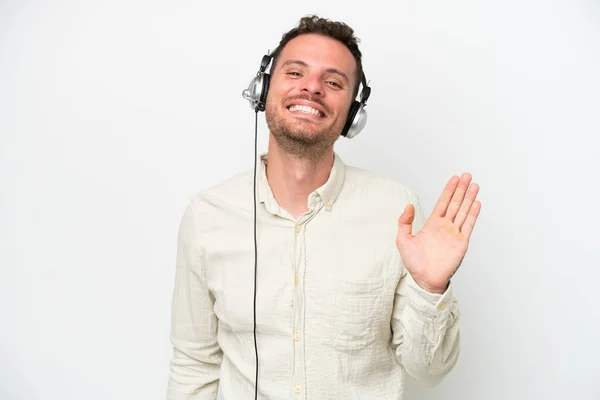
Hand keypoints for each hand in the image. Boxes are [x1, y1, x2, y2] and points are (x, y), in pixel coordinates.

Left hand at [396, 173, 480, 293]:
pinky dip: (473, 214)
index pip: (443, 203)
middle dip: (461, 189)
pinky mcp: (461, 243)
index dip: (448, 191)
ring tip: (474, 185)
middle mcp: (445, 227)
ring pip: (463, 211)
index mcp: (432, 224)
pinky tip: (476, 204)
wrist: (424, 280)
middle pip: (455, 204)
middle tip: (467, 175)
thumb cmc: (414, 263)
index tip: (454, 179)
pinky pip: (468, 226)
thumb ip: (404, 222)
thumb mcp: (403, 240)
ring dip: (469, 198)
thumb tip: (408, 206)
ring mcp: (454, 234)